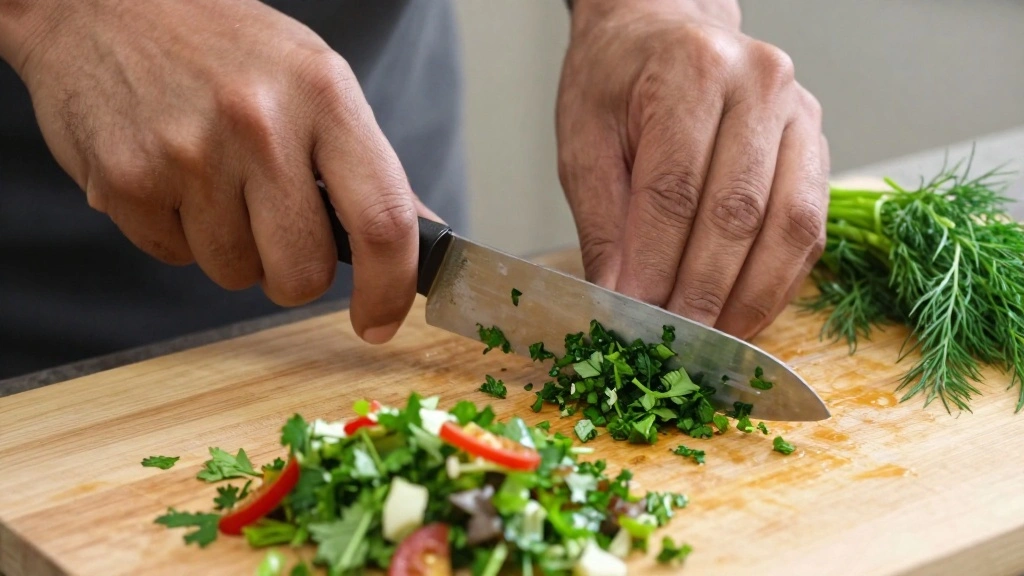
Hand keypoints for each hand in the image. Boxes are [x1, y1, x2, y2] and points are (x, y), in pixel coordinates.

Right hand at [0, 0, 433, 343]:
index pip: (382, 219)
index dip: (390, 288)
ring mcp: (188, 154)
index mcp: (323, 93)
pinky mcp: (126, 181)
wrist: (104, 2)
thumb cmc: (226, 48)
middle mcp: (259, 124)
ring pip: (236, 274)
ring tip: (212, 178)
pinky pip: (175, 257)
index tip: (379, 321)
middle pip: (304, 273)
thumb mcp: (314, 81)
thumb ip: (367, 165)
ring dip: (232, 247)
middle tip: (275, 227)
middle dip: (295, 274)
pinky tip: (170, 175)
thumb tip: (422, 237)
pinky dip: (177, 233)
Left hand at [556, 0, 829, 339]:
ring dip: (751, 298)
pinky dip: (778, 283)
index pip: (674, 189)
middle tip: (673, 342)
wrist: (661, 35)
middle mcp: (759, 84)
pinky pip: (810, 229)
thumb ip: (604, 222)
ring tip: (713, 342)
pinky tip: (746, 314)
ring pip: (790, 226)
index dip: (655, 265)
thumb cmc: (617, 83)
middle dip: (702, 291)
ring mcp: (800, 114)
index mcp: (690, 71)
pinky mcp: (817, 147)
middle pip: (737, 212)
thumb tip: (620, 298)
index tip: (635, 316)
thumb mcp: (584, 142)